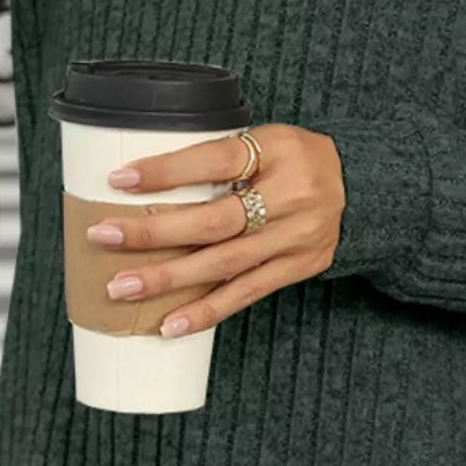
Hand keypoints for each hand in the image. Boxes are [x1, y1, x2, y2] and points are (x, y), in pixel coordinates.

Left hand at [85, 124, 346, 336]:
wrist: (363, 186)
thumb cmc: (295, 159)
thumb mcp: (266, 140)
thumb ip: (220, 158)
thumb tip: (141, 180)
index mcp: (278, 150)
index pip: (215, 159)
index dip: (166, 172)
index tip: (119, 180)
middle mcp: (291, 195)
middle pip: (215, 220)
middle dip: (154, 232)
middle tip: (102, 236)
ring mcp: (296, 237)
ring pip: (224, 263)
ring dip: (169, 279)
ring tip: (123, 288)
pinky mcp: (298, 268)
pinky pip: (246, 294)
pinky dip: (206, 311)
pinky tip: (171, 325)